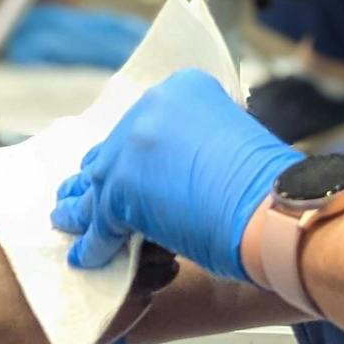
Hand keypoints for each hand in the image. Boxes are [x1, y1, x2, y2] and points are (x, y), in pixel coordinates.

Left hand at [50, 68, 296, 279]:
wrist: (275, 209)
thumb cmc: (267, 184)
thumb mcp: (230, 138)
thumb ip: (192, 144)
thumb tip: (169, 168)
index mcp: (181, 88)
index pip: (141, 124)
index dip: (129, 151)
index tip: (120, 165)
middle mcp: (151, 108)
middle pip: (113, 149)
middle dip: (101, 175)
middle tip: (82, 191)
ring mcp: (131, 147)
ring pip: (98, 183)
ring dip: (82, 207)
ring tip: (67, 219)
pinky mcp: (121, 190)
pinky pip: (99, 222)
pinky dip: (93, 243)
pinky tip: (85, 255)